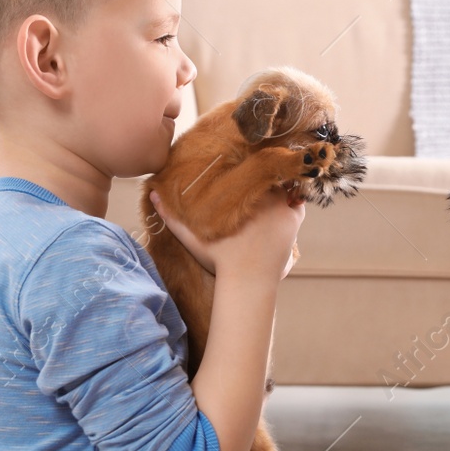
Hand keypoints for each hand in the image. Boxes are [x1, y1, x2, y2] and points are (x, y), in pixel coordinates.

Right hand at [150, 184, 303, 281]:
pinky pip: (298, 205)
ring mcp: (280, 205)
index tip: (242, 180)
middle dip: (263, 182)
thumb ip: (171, 213)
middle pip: (265, 177)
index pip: (246, 169)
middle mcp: (261, 192)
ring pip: (284, 189)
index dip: (246, 172)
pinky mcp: (292, 220)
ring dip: (280, 193)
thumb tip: (151, 192)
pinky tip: (281, 216)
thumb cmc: (218, 259)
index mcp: (237, 190)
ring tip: (269, 204)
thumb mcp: (190, 235)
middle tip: (257, 192)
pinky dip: (293, 208)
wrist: (247, 281)